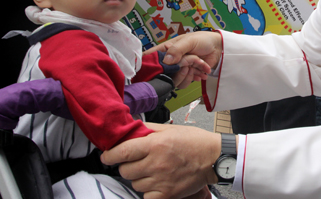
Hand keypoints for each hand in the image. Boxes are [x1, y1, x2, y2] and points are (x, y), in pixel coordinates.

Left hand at [101, 123, 220, 198]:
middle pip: (125, 170)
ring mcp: (161, 181)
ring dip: (139, 178)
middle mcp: (156, 163)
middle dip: (127, 165)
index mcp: (155, 144)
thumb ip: (148, 129)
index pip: (122, 152)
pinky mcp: (167, 194)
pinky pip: (145, 196)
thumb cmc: (193, 141)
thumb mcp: (170, 129)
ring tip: (151, 170)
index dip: (109, 155)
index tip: (107, 155)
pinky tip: (156, 182)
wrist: (214, 158)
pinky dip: (148, 191)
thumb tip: (129, 128)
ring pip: (135, 183)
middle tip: (137, 161)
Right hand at [145, 32, 222, 88]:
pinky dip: (194, 78)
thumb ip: (177, 49)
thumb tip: (167, 61)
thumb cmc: (202, 40)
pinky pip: (185, 83)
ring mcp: (179, 69)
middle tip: (187, 66)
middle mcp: (171, 60)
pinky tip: (201, 73)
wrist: (217, 48)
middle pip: (164, 73)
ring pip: (175, 80)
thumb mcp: (189, 41)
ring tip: (196, 67)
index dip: (148, 65)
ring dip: (188, 75)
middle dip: (178, 71)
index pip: (151, 57)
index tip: (150, 72)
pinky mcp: (187, 75)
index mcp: (167, 49)